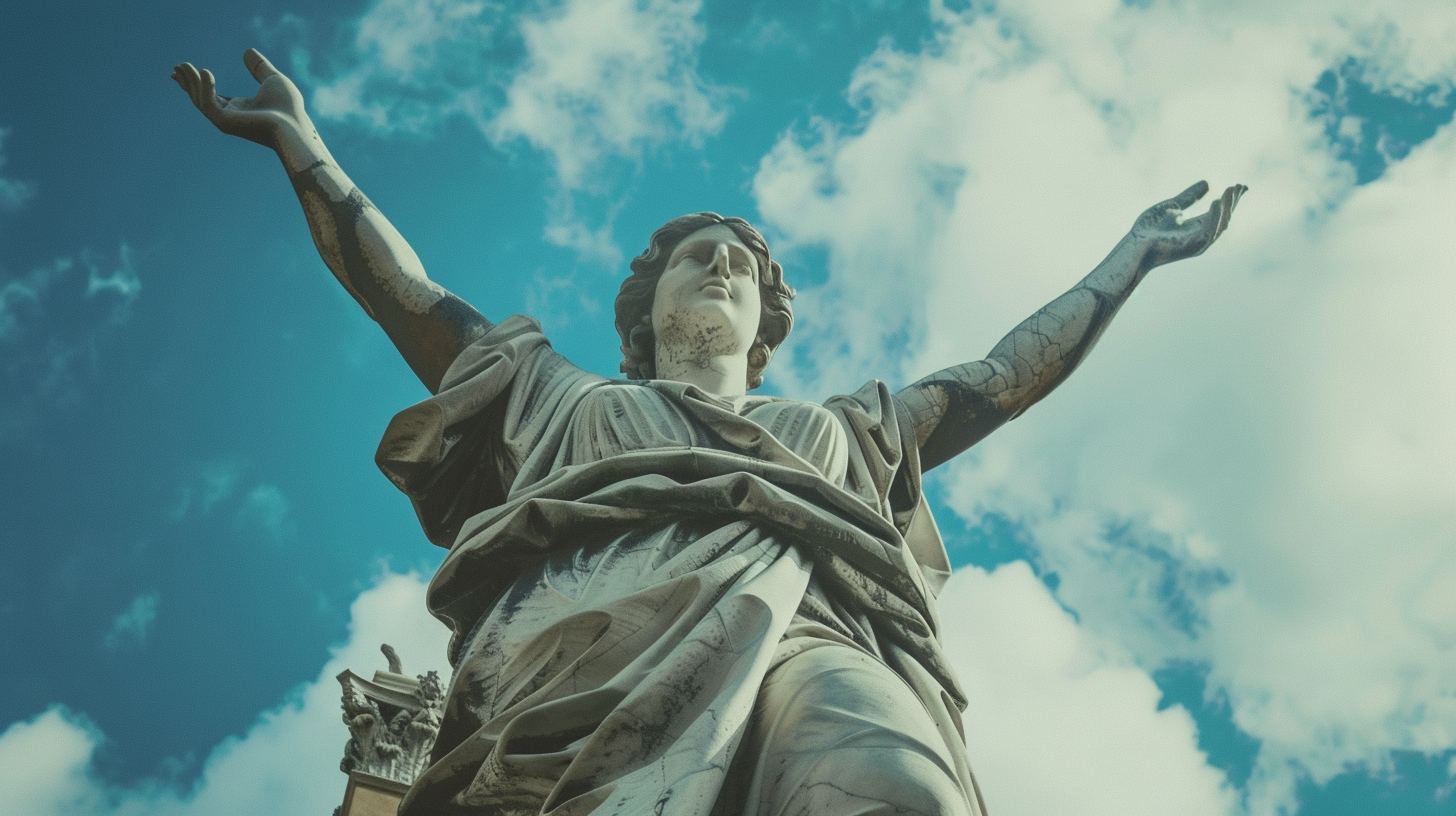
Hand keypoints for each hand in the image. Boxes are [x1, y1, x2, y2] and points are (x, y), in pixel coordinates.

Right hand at [172, 49, 306, 149]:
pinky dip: (205, 87)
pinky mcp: (225, 122)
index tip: (186, 68)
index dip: (199, 81)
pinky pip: (208, 102)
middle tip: (176, 67)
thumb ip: (259, 67)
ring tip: (184, 66)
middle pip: (201, 98)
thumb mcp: (273, 79)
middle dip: (188, 83)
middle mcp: (230, 116)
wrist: (294, 125)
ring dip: (191, 82)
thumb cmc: (288, 108)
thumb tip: (248, 51)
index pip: (212, 95)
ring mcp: (226, 121)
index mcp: (239, 108)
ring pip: (201, 100)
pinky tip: (205, 71)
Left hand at [1132, 181, 1246, 268]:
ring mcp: (1199, 242)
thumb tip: (1207, 183)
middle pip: (1224, 218)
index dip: (1229, 200)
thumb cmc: (1149, 229)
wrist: (1135, 244)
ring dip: (1227, 207)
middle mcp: (1202, 236)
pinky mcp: (1193, 247)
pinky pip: (1209, 231)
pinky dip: (1215, 217)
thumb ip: (1189, 197)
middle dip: (1233, 203)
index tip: (1239, 185)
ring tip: (1232, 190)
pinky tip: (1218, 202)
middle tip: (1241, 186)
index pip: (1219, 212)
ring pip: (1220, 224)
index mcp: (1197, 227)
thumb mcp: (1171, 207)